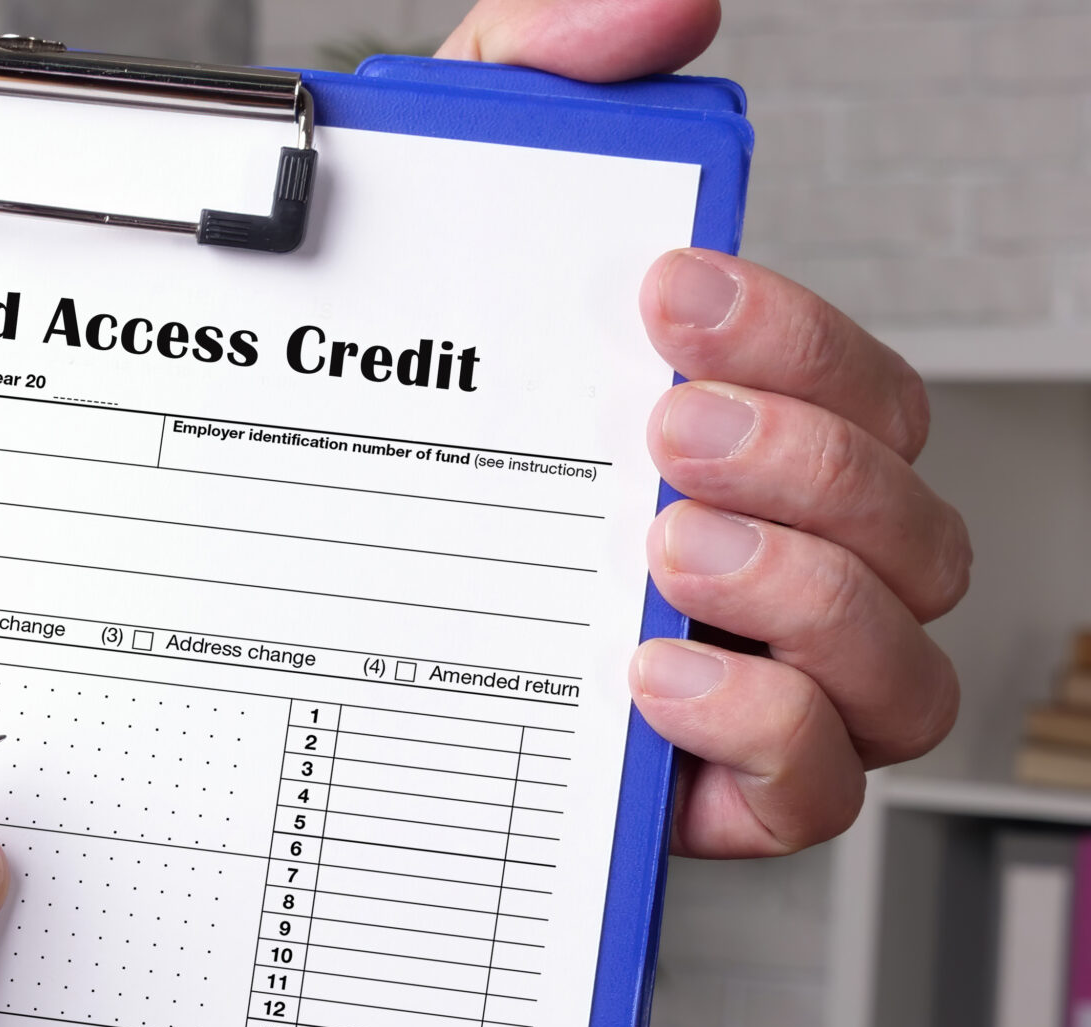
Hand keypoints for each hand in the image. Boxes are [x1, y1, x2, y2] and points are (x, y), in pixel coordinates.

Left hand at [441, 0, 968, 854]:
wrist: (269, 612)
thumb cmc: (395, 418)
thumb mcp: (445, 223)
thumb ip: (546, 76)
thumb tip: (663, 6)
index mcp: (750, 442)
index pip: (862, 389)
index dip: (800, 341)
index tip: (676, 298)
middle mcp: (778, 564)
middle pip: (909, 524)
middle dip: (809, 464)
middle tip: (665, 433)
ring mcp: (756, 686)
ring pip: (900, 665)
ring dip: (805, 596)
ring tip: (667, 546)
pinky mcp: (700, 797)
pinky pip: (814, 790)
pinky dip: (759, 730)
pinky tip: (650, 670)